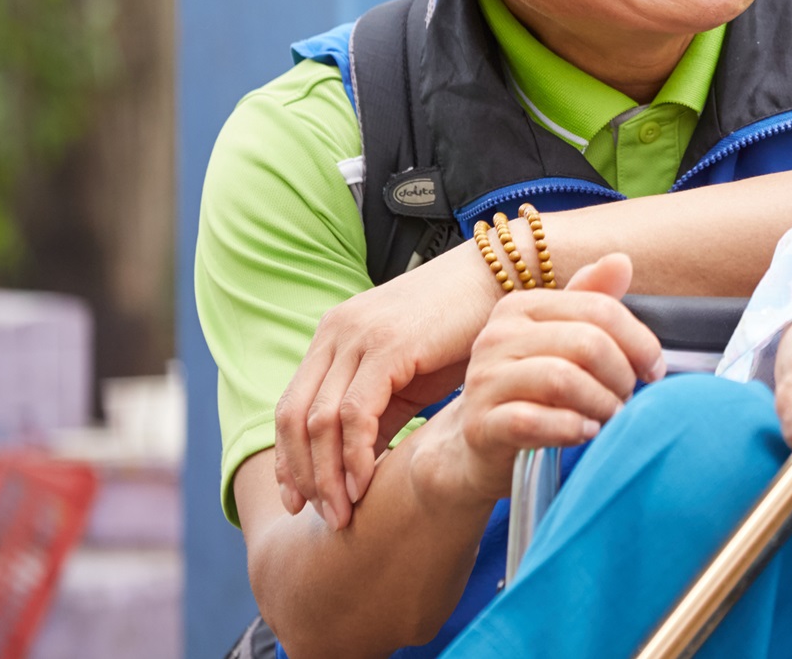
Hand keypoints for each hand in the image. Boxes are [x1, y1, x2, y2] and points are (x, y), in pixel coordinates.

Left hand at [274, 240, 501, 524]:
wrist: (503, 275)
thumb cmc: (464, 327)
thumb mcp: (411, 374)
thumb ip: (380, 411)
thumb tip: (358, 464)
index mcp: (334, 335)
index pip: (291, 406)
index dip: (289, 459)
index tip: (300, 501)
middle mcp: (336, 332)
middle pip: (293, 418)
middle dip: (302, 475)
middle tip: (322, 516)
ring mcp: (358, 336)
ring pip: (318, 421)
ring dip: (326, 476)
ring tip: (342, 513)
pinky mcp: (387, 346)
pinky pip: (355, 413)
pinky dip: (355, 456)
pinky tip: (365, 483)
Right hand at [405, 253, 665, 516]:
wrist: (479, 445)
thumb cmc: (531, 389)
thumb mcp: (562, 340)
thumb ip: (592, 301)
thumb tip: (621, 261)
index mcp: (522, 307)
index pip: (598, 309)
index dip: (639, 341)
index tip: (653, 370)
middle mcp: (498, 336)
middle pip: (587, 343)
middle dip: (621, 375)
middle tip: (627, 398)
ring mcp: (484, 380)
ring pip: (562, 380)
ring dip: (601, 404)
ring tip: (610, 418)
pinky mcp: (480, 425)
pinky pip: (532, 422)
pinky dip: (570, 428)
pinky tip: (585, 433)